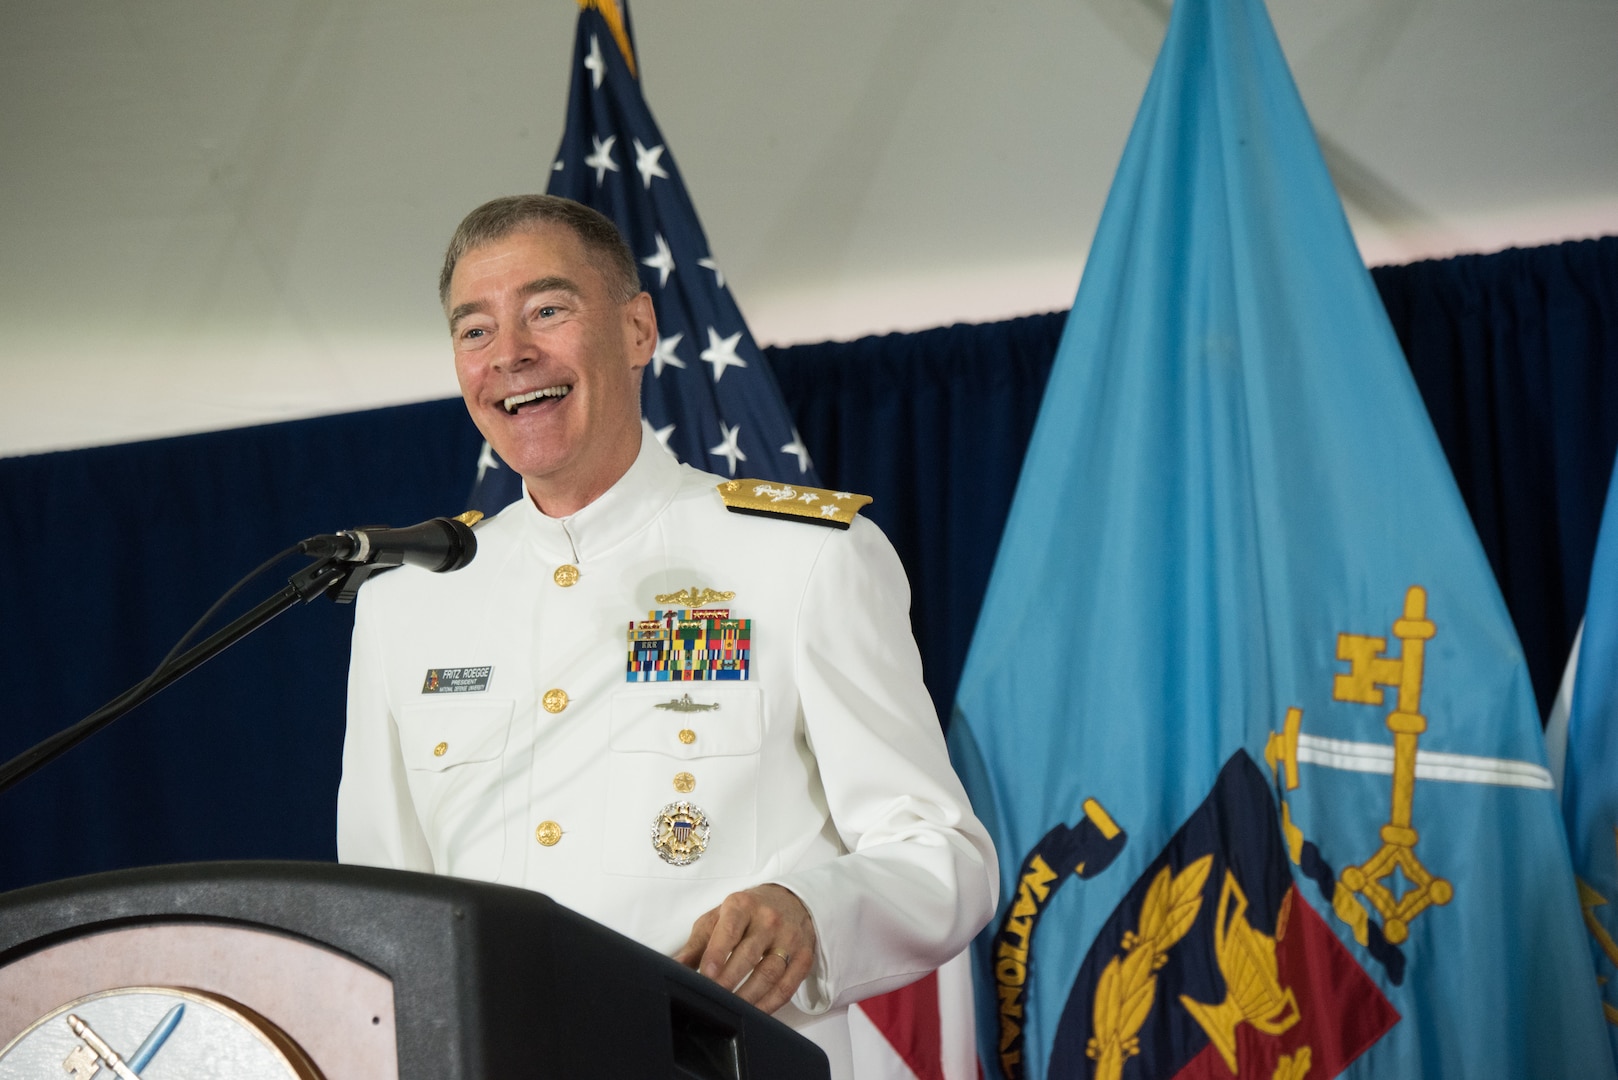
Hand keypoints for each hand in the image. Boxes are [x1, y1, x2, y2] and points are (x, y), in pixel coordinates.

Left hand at [673, 884, 816, 1013]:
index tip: (705, 973)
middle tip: (713, 999)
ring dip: (748, 996)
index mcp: (742, 905)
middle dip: (729, 980)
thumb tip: (674, 968)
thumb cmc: (745, 913)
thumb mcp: (717, 918)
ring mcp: (789, 938)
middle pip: (749, 955)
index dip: (717, 953)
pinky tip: (754, 1012)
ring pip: (769, 973)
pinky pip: (787, 986)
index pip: (729, 930)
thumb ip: (697, 944)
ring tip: (730, 1010)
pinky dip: (770, 1004)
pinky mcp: (804, 956)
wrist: (790, 901)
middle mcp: (769, 919)